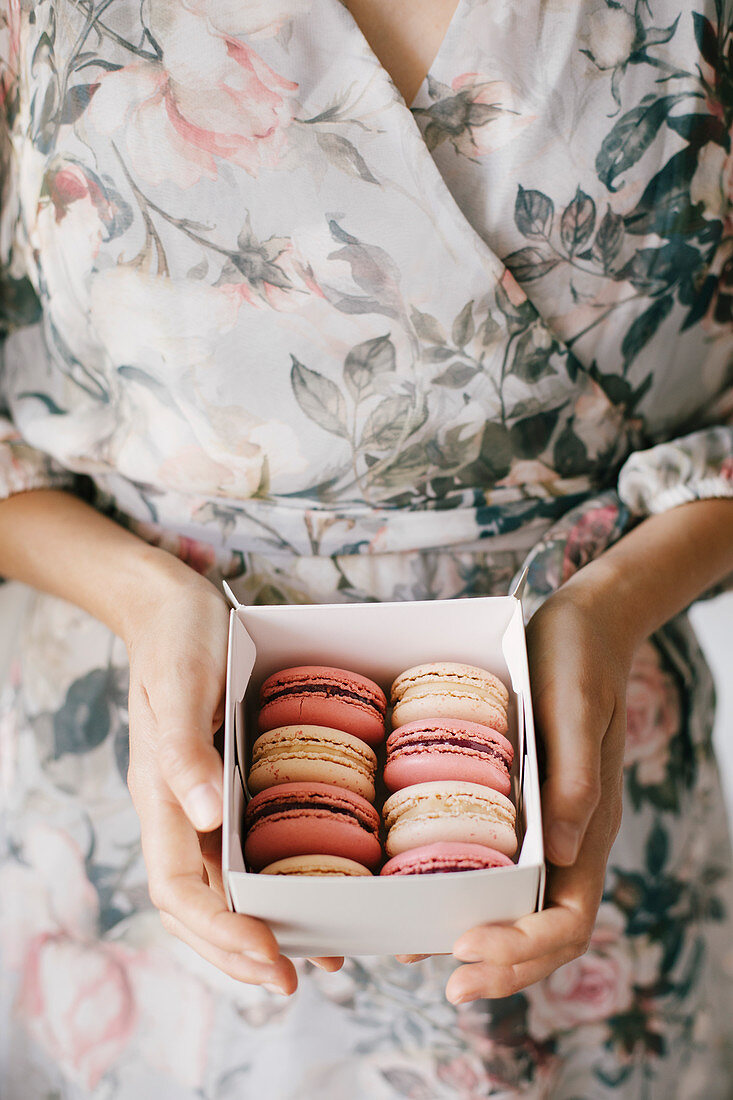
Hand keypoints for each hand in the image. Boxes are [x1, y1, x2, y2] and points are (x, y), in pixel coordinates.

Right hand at [124, 559, 341, 992]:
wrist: (171, 605)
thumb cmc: (177, 638)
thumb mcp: (182, 684)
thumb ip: (185, 749)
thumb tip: (206, 817)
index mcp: (161, 795)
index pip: (181, 889)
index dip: (221, 931)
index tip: (269, 957)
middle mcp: (180, 809)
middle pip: (199, 905)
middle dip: (240, 950)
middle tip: (292, 980)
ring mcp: (200, 799)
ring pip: (223, 885)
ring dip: (260, 926)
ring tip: (313, 954)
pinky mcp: (225, 781)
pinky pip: (244, 847)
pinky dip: (273, 880)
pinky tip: (311, 888)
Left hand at [446, 563, 630, 1002]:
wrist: (582, 626)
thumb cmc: (580, 661)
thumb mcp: (575, 709)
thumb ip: (575, 777)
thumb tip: (563, 853)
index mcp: (589, 828)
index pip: (570, 918)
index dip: (525, 950)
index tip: (470, 951)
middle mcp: (568, 839)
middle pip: (544, 931)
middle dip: (502, 967)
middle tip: (448, 982)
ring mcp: (545, 827)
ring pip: (520, 909)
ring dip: (482, 943)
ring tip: (423, 953)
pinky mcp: (520, 805)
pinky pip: (498, 868)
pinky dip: (467, 896)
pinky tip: (425, 897)